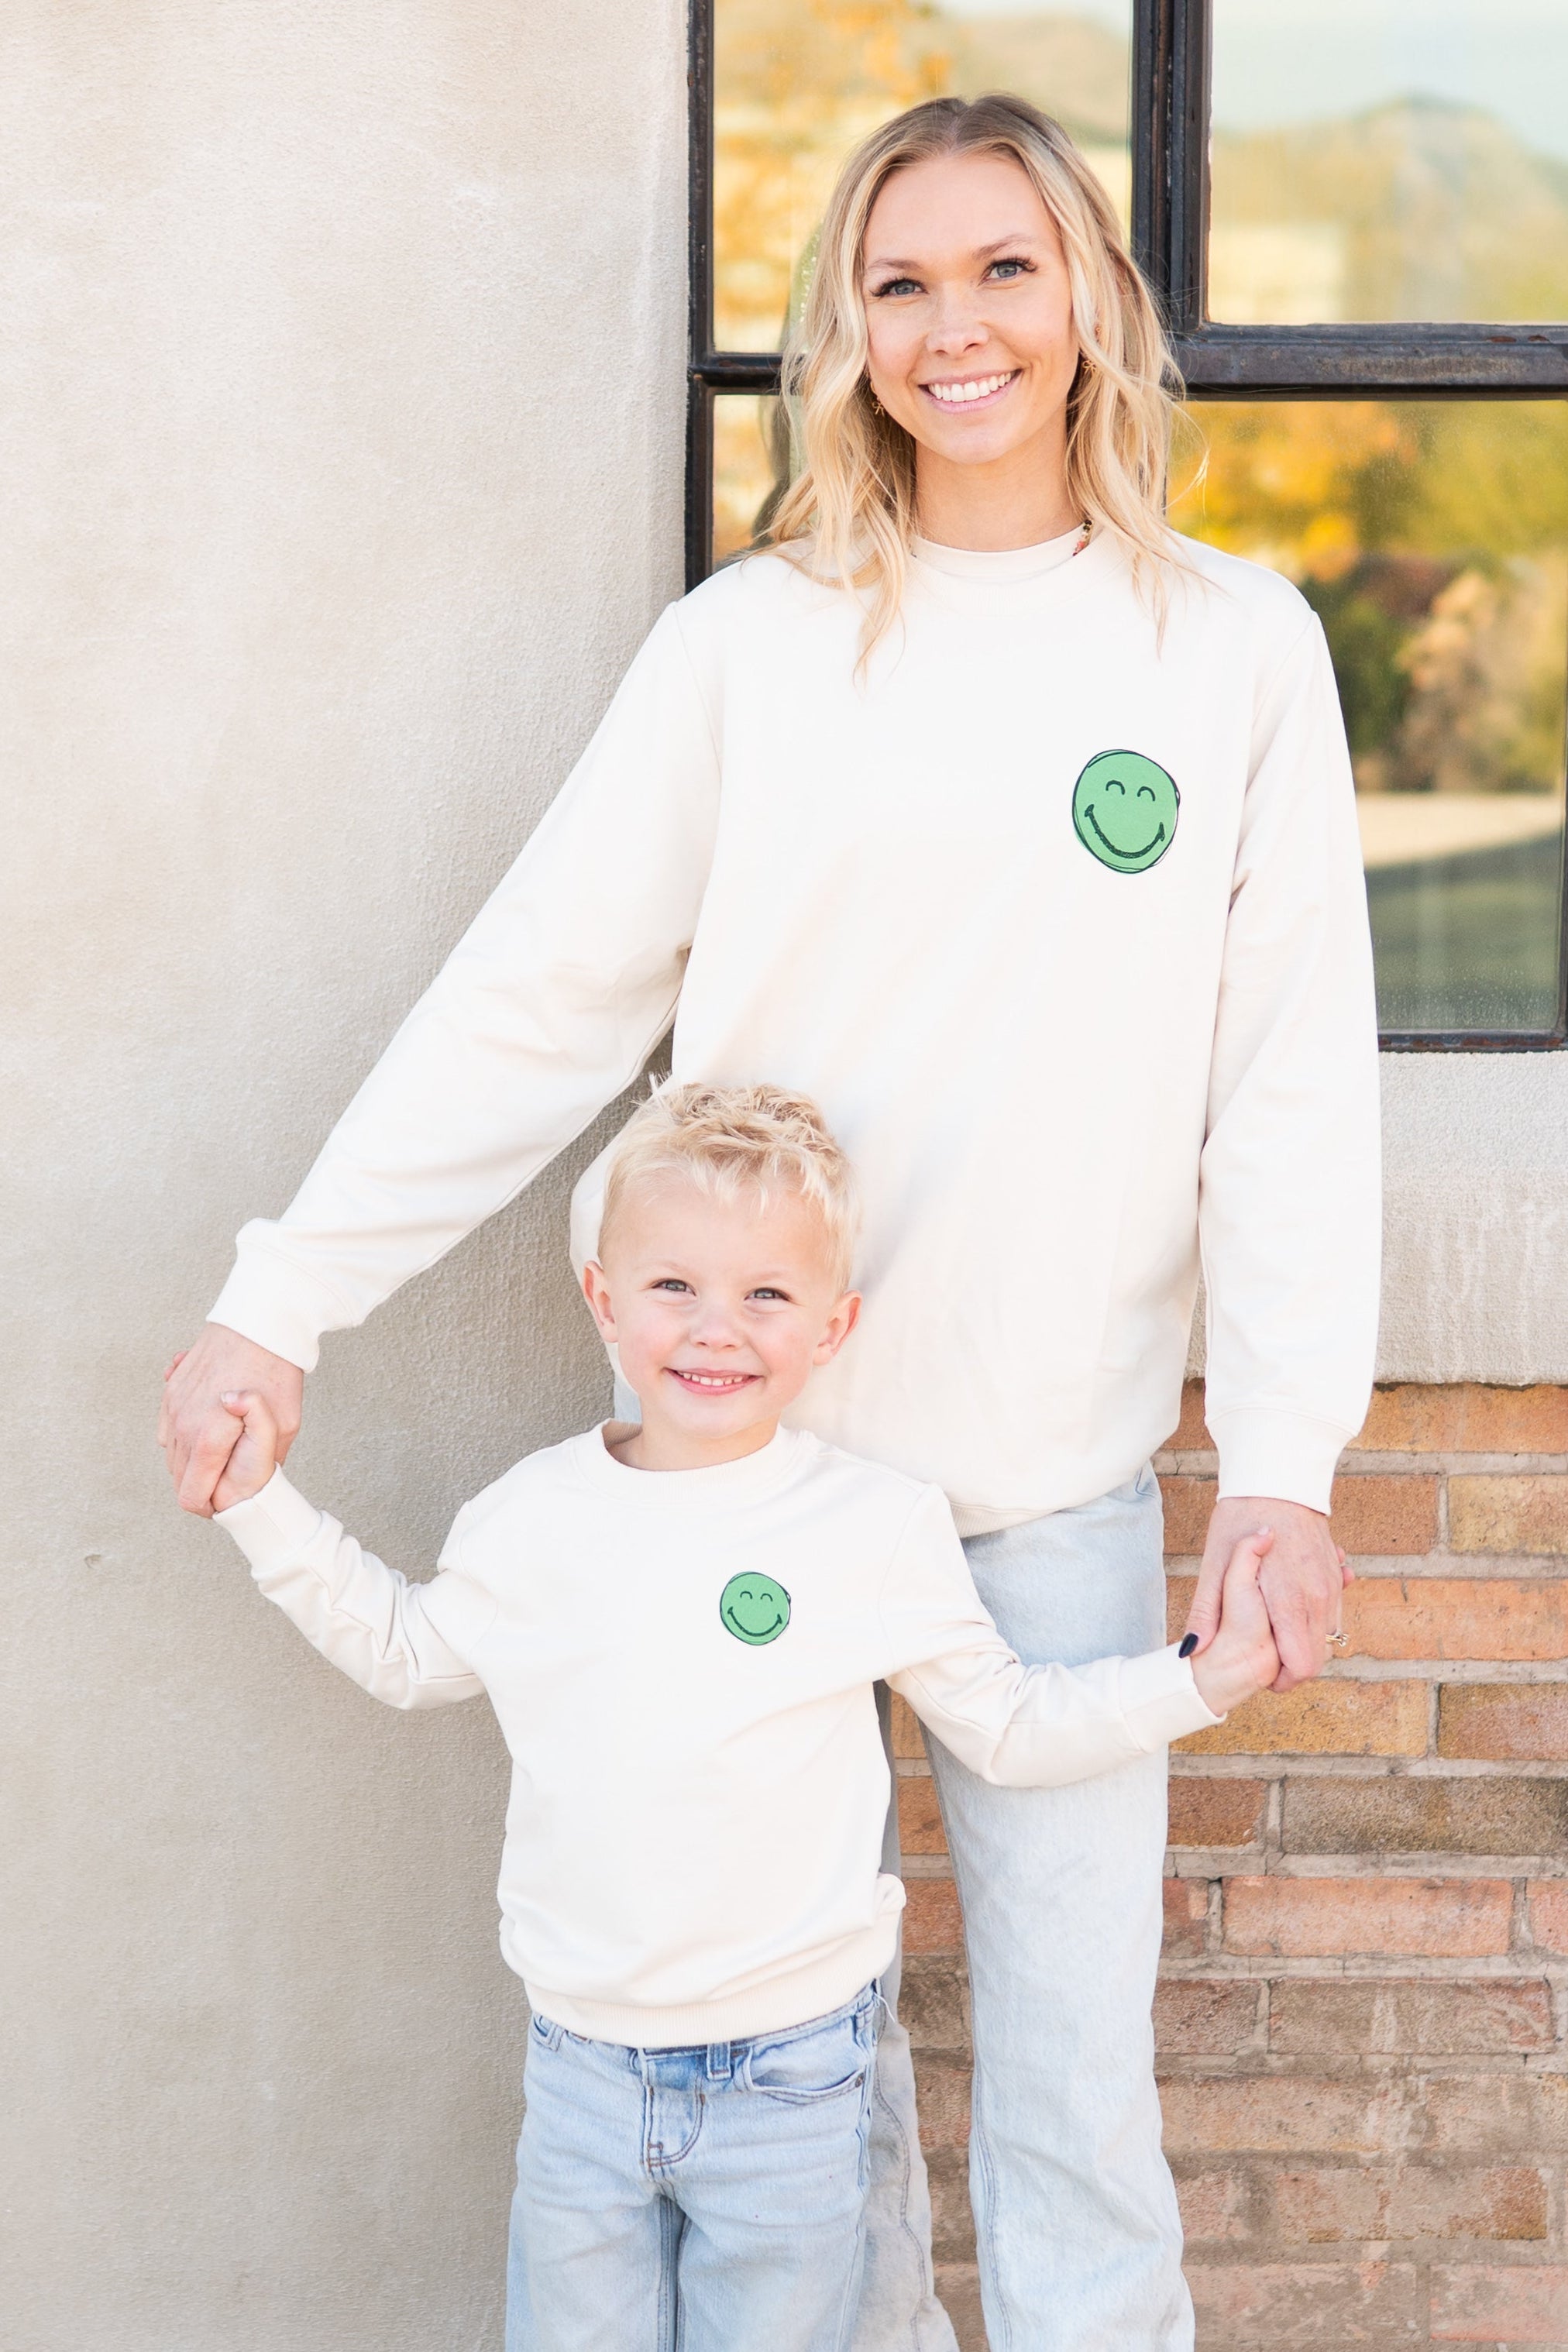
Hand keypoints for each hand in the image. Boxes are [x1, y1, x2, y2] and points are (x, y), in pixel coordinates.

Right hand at [159, 1324, 303, 1516]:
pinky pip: (168, 1423)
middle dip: (200, 1482)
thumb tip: (259, 1478)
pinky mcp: (171, 1386)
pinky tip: (208, 1419)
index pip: (190, 1497)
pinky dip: (183, 1428)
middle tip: (227, 1474)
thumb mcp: (286, 1424)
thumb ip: (268, 1458)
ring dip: (191, 1456)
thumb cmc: (275, 1369)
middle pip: (177, 1476)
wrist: (259, 1320)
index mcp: (207, 1441)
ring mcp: (173, 1404)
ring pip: (171, 1450)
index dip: (207, 1507)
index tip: (223, 1501)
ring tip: (220, 1447)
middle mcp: (182, 1425)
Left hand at [1183, 1495, 1349, 1694]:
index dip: (1283, 1678)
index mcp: (1288, 1600)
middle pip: (1319, 1658)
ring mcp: (1332, 1585)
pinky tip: (1291, 1603)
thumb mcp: (1214, 1563)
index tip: (1263, 1673)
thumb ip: (1206, 1611)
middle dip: (1292, 1664)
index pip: (1303, 1667)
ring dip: (1304, 1640)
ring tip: (1274, 1624)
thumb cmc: (1241, 1518)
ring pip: (1328, 1636)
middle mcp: (1318, 1597)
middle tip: (1263, 1650)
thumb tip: (1192, 1650)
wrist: (1277, 1478)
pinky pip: (1333, 1612)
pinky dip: (1316, 1617)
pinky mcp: (1336, 1574)